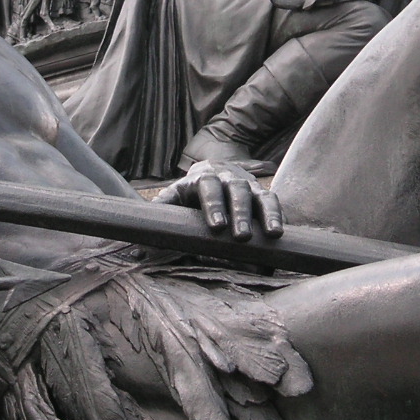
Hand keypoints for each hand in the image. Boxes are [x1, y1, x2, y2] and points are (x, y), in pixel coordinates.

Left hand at [156, 160, 282, 240]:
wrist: (212, 171)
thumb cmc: (188, 194)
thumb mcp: (173, 199)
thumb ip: (161, 216)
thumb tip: (139, 248)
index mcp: (203, 178)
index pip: (208, 188)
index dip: (213, 206)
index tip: (216, 227)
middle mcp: (229, 178)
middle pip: (237, 191)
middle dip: (240, 213)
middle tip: (241, 237)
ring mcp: (249, 185)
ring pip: (260, 195)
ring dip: (266, 214)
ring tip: (272, 234)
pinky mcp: (262, 194)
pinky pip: (273, 202)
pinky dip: (278, 216)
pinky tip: (281, 233)